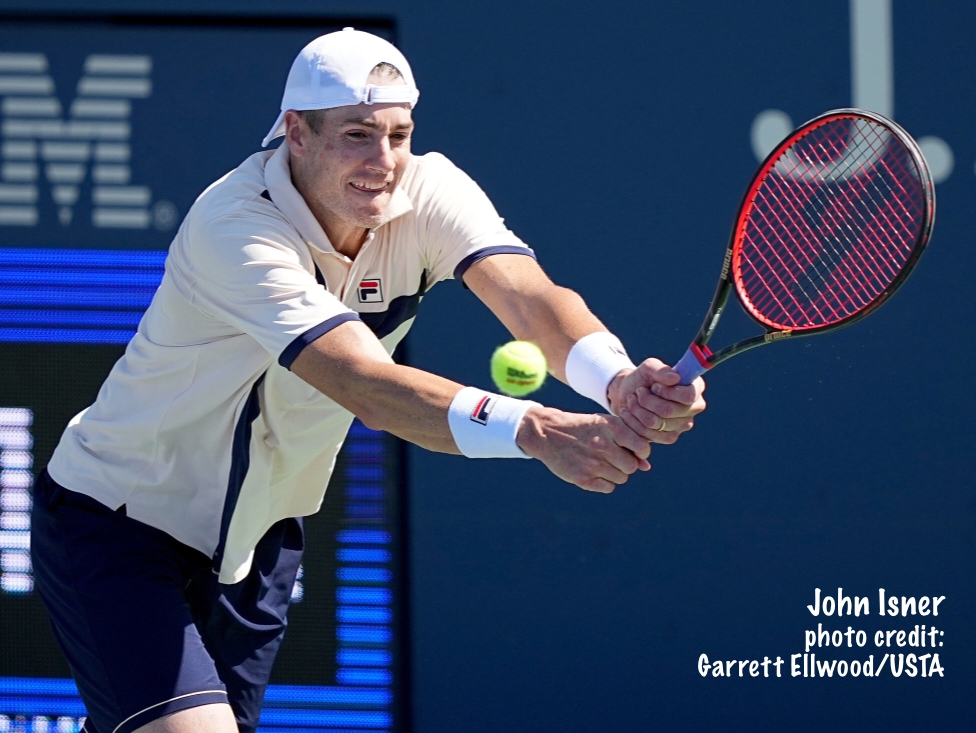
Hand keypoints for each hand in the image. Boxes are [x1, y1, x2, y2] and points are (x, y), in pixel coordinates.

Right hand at [516, 406, 650, 493]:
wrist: (547, 433)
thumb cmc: (582, 428)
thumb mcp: (604, 426)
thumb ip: (628, 442)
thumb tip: (647, 467)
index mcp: (611, 427)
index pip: (642, 448)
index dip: (640, 452)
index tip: (630, 451)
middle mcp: (603, 445)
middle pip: (632, 466)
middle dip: (625, 464)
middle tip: (611, 457)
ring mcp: (592, 463)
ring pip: (621, 478)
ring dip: (614, 473)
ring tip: (600, 463)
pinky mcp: (583, 478)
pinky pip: (608, 487)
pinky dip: (604, 482)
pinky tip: (593, 471)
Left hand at [606, 358, 705, 443]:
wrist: (628, 394)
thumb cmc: (642, 378)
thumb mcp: (648, 368)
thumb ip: (660, 369)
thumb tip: (675, 378)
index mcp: (695, 387)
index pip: (688, 396)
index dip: (667, 392)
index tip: (654, 386)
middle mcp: (694, 407)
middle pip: (669, 411)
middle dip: (646, 400)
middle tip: (638, 391)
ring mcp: (684, 424)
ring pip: (656, 423)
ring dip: (637, 409)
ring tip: (632, 400)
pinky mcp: (670, 437)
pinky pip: (649, 434)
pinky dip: (634, 421)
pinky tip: (631, 412)